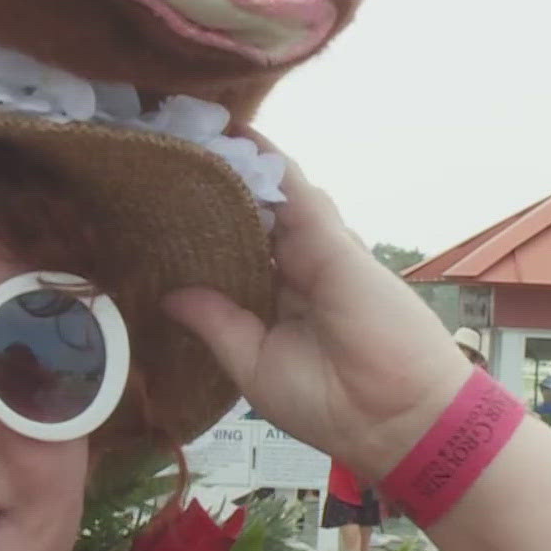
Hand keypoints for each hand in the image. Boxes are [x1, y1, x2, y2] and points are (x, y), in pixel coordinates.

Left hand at [163, 157, 470, 478]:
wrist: (394, 417)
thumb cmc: (329, 404)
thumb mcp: (252, 364)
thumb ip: (215, 323)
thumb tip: (169, 296)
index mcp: (275, 301)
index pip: (232, 252)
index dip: (200, 230)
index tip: (156, 209)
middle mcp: (294, 269)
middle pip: (248, 217)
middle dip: (211, 189)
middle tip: (163, 157)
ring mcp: (314, 249)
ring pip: (269, 195)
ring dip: (233, 165)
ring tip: (188, 133)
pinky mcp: (330, 238)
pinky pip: (293, 188)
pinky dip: (265, 158)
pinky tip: (232, 133)